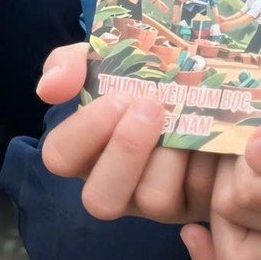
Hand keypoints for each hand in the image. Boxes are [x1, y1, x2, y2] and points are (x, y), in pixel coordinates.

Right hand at [37, 42, 218, 224]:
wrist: (213, 78)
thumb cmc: (151, 72)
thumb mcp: (109, 57)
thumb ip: (71, 63)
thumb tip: (47, 89)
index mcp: (88, 148)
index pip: (61, 156)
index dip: (83, 131)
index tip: (117, 96)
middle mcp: (118, 182)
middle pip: (99, 199)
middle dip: (125, 151)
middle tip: (151, 106)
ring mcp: (158, 200)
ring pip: (152, 200)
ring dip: (170, 153)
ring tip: (188, 115)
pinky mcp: (198, 203)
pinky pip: (197, 195)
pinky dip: (205, 159)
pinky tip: (213, 130)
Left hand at [183, 5, 260, 258]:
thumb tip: (260, 158)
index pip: (250, 192)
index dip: (237, 157)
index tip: (257, 125)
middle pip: (233, 218)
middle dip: (221, 176)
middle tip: (240, 139)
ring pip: (226, 240)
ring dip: (215, 196)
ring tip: (232, 156)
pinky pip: (231, 254)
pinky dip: (213, 233)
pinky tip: (194, 230)